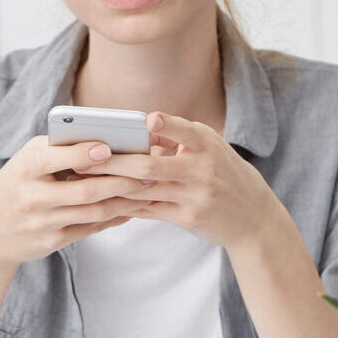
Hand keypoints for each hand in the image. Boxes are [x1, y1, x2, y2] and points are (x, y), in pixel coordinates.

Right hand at [0, 136, 157, 267]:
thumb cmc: (14, 186)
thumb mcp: (23, 162)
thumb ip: (55, 150)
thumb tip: (102, 139)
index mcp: (24, 168)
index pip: (57, 159)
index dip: (84, 153)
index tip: (109, 147)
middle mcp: (33, 197)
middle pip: (85, 189)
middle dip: (121, 181)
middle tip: (148, 171)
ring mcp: (44, 222)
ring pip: (94, 211)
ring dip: (124, 201)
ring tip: (145, 189)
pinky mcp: (54, 241)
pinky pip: (91, 228)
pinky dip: (114, 218)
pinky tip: (131, 208)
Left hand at [86, 112, 290, 251]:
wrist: (252, 215)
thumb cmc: (223, 172)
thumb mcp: (210, 148)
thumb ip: (178, 138)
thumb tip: (137, 128)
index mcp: (207, 144)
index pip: (187, 132)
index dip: (169, 126)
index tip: (149, 120)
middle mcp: (202, 169)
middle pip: (151, 165)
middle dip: (116, 162)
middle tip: (85, 159)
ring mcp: (195, 196)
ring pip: (145, 190)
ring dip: (113, 185)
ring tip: (85, 180)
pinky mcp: (188, 218)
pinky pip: (150, 210)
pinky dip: (127, 205)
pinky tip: (104, 200)